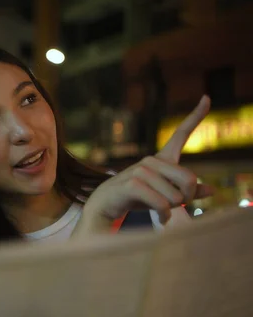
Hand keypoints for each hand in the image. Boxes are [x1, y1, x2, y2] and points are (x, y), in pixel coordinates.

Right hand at [83, 95, 213, 225]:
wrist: (105, 207)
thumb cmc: (136, 200)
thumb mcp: (164, 196)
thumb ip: (188, 193)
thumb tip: (212, 190)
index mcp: (161, 159)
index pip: (181, 133)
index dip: (196, 115)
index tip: (206, 97)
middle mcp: (152, 160)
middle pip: (190, 179)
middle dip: (187, 199)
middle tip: (176, 207)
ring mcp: (141, 170)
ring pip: (176, 196)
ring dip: (172, 210)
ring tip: (161, 212)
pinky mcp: (133, 183)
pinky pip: (162, 203)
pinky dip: (164, 215)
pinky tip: (161, 219)